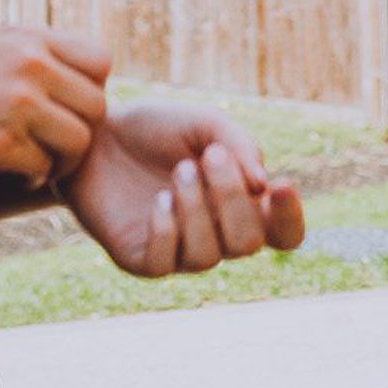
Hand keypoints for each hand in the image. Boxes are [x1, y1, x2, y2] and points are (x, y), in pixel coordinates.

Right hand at [0, 25, 110, 186]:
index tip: (66, 108)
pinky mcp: (0, 144)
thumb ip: (32, 54)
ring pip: (80, 141)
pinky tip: (12, 175)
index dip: (91, 90)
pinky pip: (44, 169)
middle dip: (82, 132)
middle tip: (55, 146)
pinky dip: (33, 178)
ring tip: (38, 163)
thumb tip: (74, 77)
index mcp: (30, 38)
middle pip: (98, 106)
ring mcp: (18, 104)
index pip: (101, 61)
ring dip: (64, 160)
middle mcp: (31, 65)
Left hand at [62, 101, 308, 277]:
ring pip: (208, 256)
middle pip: (249, 243)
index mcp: (241, 203)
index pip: (284, 232)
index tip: (280, 185)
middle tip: (210, 156)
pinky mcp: (142, 259)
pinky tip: (158, 200)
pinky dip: (167, 229)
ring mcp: (180, 252)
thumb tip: (263, 184)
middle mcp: (216, 234)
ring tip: (178, 171)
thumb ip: (240, 145)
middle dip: (233, 198)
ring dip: (197, 209)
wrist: (97, 134)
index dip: (290, 218)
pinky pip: (165, 263)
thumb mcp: (205, 124)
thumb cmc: (157, 129)